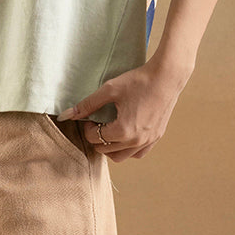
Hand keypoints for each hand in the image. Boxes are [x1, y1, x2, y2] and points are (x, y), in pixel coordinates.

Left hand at [56, 56, 184, 161]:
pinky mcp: (155, 138)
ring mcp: (147, 141)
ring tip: (109, 130)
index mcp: (123, 130)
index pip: (95, 138)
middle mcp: (136, 141)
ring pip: (120, 157)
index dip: (87, 127)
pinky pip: (137, 154)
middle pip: (105, 150)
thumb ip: (87, 104)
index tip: (90, 116)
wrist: (167, 77)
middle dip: (97, 137)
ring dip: (110, 147)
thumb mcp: (109, 90)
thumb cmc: (138, 81)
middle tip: (98, 122)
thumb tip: (67, 115)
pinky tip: (124, 135)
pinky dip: (127, 149)